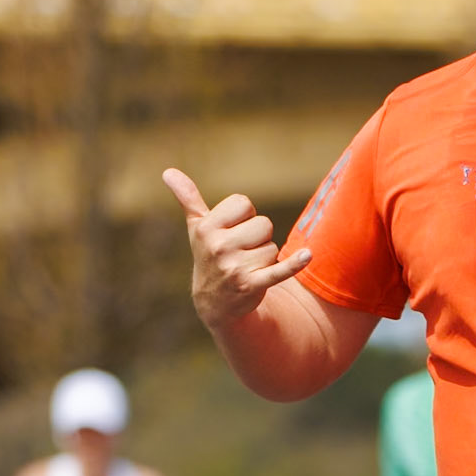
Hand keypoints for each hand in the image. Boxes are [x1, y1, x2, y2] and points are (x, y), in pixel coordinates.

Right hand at [163, 168, 311, 328]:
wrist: (215, 303)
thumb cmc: (209, 256)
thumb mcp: (197, 228)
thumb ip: (188, 198)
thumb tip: (168, 172)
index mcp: (207, 227)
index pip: (244, 203)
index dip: (244, 216)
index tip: (233, 231)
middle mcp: (219, 246)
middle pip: (263, 224)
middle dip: (258, 238)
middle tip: (241, 253)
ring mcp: (235, 267)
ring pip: (272, 247)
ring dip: (266, 257)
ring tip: (248, 267)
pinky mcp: (253, 284)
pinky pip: (279, 270)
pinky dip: (294, 264)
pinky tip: (307, 255)